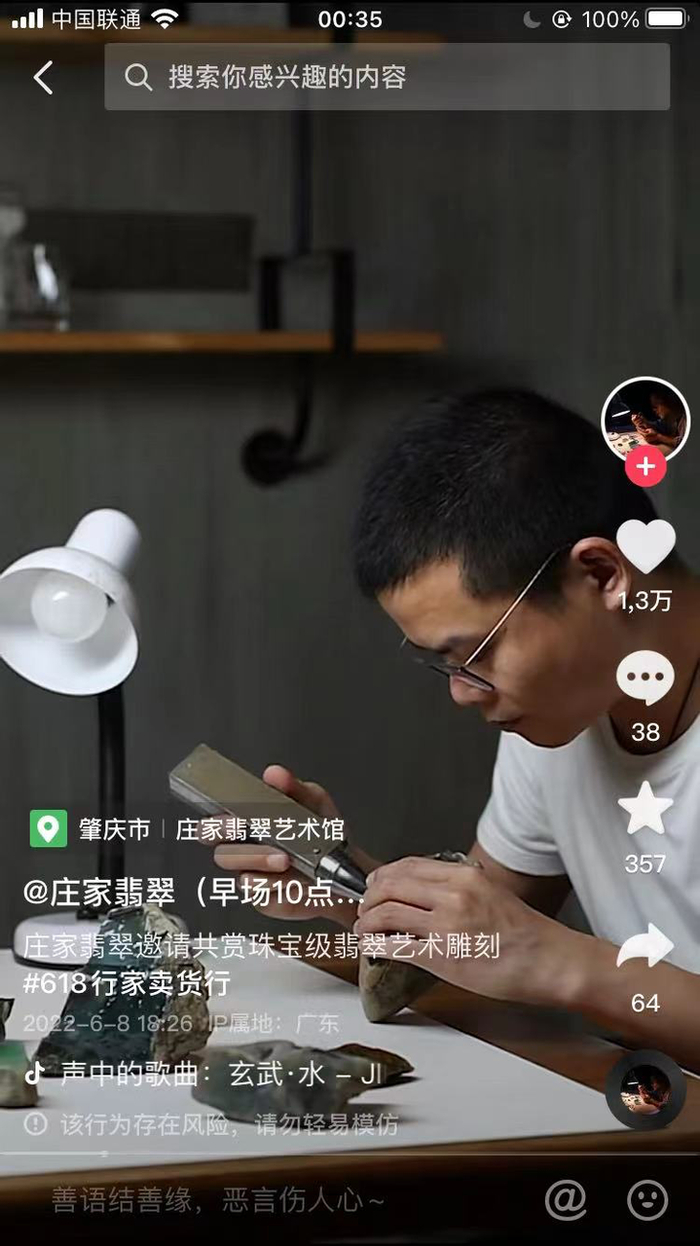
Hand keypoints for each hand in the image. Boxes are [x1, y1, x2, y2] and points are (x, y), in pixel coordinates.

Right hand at [203, 765, 355, 928]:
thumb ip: (293, 788)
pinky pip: (261, 893)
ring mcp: (254, 876)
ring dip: (260, 861)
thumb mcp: (314, 802)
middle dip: (231, 841)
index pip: (214, 823)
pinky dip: (278, 884)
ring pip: (240, 873)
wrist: (345, 869)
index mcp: (249, 825)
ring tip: (285, 857)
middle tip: (245, 830)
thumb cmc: (323, 836)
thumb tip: (275, 774)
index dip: (213, 821)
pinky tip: (293, 877)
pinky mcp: (266, 899)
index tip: (229, 815)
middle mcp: (246, 852)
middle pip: (221, 851)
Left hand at [353, 856, 579, 1006]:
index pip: (409, 866)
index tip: (375, 884)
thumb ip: (460, 888)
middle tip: (364, 907)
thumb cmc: (526, 933)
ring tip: (363, 929)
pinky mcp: (442, 956)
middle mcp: (453, 894)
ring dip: (367, 921)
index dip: (384, 875)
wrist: (548, 961)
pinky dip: (376, 945)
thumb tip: (429, 892)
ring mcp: (446, 925)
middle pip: (391, 885)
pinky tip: (372, 948)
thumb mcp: (492, 893)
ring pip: (386, 913)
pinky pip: (395, 946)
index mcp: (465, 875)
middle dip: (369, 898)